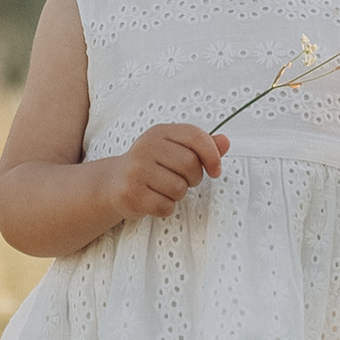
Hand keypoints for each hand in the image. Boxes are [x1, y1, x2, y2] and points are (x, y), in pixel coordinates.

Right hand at [100, 123, 227, 222]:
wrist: (114, 183)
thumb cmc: (151, 165)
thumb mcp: (174, 149)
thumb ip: (201, 146)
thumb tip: (225, 142)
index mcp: (159, 132)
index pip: (195, 136)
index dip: (212, 155)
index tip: (215, 170)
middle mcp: (145, 147)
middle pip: (190, 164)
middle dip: (194, 178)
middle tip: (183, 180)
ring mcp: (136, 170)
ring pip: (179, 188)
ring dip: (178, 194)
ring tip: (165, 189)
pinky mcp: (131, 193)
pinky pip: (165, 205)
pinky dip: (166, 207)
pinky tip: (155, 199)